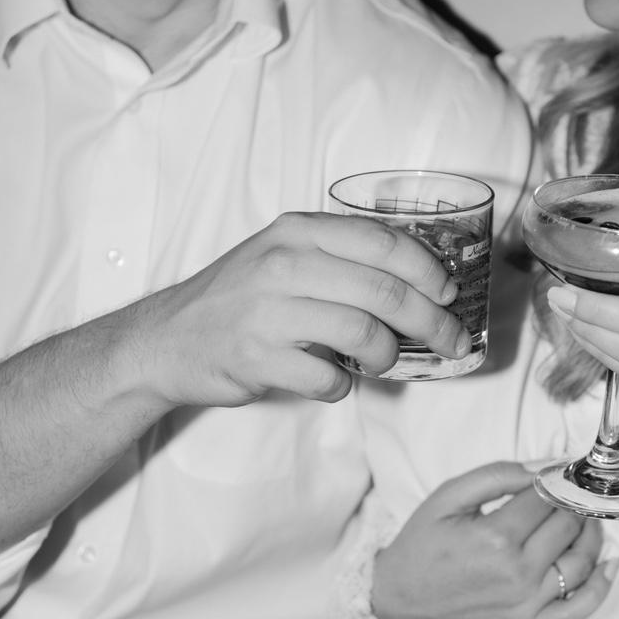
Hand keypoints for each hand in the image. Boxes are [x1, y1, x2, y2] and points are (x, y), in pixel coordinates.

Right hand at [130, 210, 470, 407]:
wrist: (166, 340)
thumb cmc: (239, 299)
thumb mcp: (284, 256)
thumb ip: (342, 259)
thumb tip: (422, 283)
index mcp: (298, 232)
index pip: (383, 243)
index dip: (428, 271)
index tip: (450, 294)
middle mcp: (283, 264)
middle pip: (385, 293)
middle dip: (432, 322)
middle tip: (451, 341)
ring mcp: (268, 312)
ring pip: (364, 333)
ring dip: (387, 356)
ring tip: (382, 362)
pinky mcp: (257, 358)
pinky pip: (328, 378)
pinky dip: (342, 386)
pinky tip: (334, 380)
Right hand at [372, 461, 613, 618]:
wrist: (397, 600)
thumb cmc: (421, 544)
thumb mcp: (448, 496)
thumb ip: (497, 475)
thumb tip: (543, 468)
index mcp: (496, 536)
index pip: (548, 497)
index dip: (559, 479)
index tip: (563, 470)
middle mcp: (517, 572)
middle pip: (568, 526)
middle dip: (574, 503)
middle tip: (572, 492)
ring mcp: (526, 603)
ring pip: (581, 561)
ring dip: (592, 534)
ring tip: (586, 519)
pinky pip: (577, 610)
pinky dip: (600, 588)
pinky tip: (610, 566)